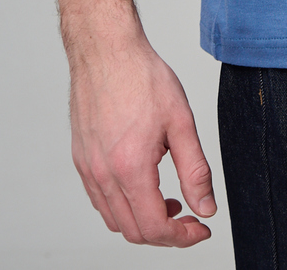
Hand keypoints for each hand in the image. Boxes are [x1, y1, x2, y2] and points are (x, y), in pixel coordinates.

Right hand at [69, 33, 215, 246]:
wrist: (106, 50)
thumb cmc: (141, 76)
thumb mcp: (181, 122)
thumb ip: (195, 170)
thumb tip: (206, 207)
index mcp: (130, 167)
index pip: (155, 227)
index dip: (182, 237)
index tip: (200, 228)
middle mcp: (103, 175)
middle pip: (134, 232)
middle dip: (166, 232)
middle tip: (190, 215)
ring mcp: (88, 169)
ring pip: (115, 220)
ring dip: (143, 221)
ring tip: (169, 200)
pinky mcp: (81, 160)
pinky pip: (100, 200)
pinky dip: (123, 206)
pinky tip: (143, 184)